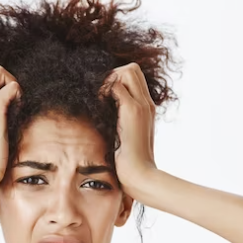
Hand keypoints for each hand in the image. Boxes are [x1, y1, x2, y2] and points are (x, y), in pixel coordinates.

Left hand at [98, 62, 159, 195]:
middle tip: (99, 95)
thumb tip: (102, 118)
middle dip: (112, 75)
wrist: (140, 174)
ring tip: (98, 100)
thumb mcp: (124, 139)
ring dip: (109, 81)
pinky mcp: (132, 110)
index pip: (134, 78)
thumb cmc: (129, 163)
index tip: (104, 96)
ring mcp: (141, 105)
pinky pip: (115, 85)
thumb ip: (119, 124)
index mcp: (146, 109)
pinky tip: (96, 106)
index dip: (118, 80)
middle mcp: (146, 103)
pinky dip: (103, 90)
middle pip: (132, 68)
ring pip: (127, 70)